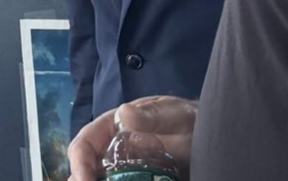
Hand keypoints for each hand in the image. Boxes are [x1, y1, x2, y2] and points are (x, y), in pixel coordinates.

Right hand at [68, 96, 196, 180]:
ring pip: (100, 180)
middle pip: (86, 170)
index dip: (80, 164)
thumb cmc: (186, 120)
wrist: (207, 136)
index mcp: (112, 128)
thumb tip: (125, 113)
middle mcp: (111, 150)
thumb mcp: (173, 115)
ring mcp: (123, 170)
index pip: (84, 145)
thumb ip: (152, 115)